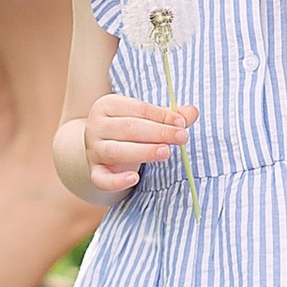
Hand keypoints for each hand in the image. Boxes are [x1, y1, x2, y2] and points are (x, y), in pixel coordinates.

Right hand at [80, 92, 197, 195]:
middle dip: (158, 132)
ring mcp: (93, 150)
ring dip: (143, 152)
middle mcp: (96, 126)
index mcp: (108, 105)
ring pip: (116, 151)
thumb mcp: (146, 119)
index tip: (182, 123)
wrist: (100, 149)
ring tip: (166, 152)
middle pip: (128, 128)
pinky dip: (117, 181)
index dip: (161, 115)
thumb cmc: (128, 131)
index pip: (138, 109)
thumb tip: (193, 111)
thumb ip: (168, 116)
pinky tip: (135, 178)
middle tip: (182, 137)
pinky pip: (102, 179)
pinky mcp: (94, 172)